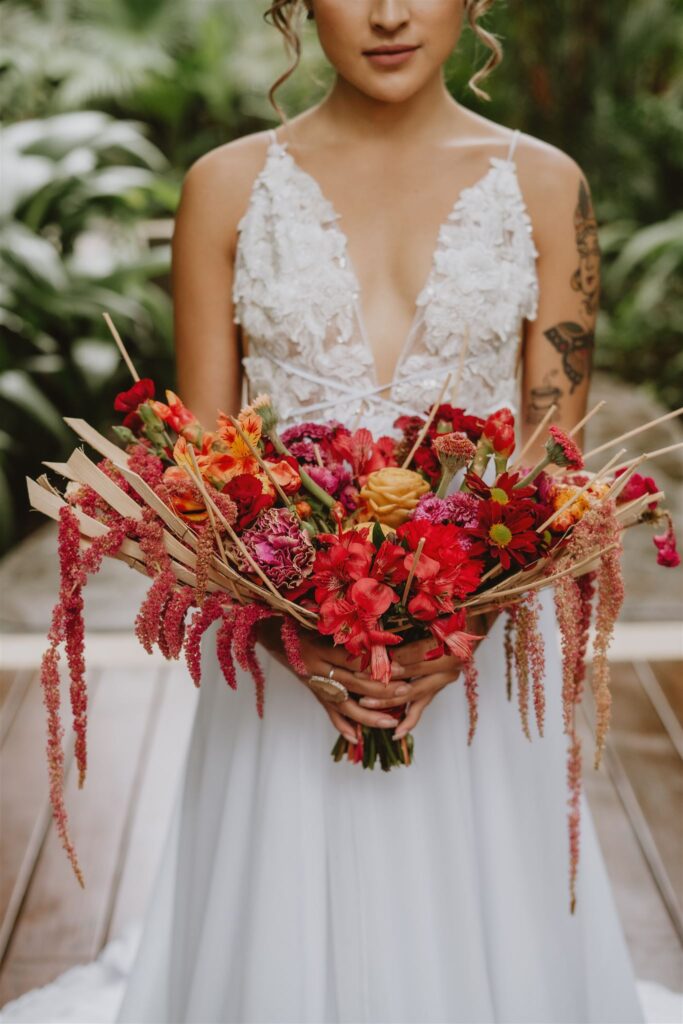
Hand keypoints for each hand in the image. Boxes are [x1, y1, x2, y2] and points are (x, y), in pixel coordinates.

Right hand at [255, 619, 409, 743]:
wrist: (272, 633)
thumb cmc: (300, 622)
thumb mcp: (319, 622)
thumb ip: (345, 631)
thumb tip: (379, 633)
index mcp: (319, 648)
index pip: (354, 659)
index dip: (377, 664)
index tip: (401, 665)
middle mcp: (317, 669)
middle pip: (354, 683)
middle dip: (382, 689)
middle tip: (405, 691)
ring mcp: (315, 684)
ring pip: (344, 705)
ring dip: (369, 715)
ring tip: (391, 722)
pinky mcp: (314, 693)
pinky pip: (329, 712)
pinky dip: (342, 726)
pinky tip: (356, 737)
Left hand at [356, 610, 500, 738]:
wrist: (469, 625)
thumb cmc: (445, 615)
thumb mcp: (430, 616)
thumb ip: (407, 625)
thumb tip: (376, 631)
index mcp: (448, 646)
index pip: (413, 656)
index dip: (390, 659)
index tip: (366, 659)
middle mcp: (449, 667)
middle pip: (410, 678)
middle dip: (381, 682)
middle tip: (357, 680)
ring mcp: (443, 681)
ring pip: (412, 696)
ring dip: (387, 701)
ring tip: (364, 704)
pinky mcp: (436, 690)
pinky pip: (421, 708)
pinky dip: (408, 722)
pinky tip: (395, 734)